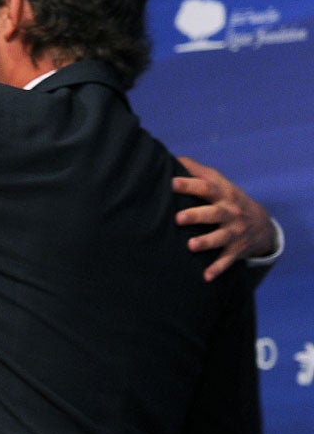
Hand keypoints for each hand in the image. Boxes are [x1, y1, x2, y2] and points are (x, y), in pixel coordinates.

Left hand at [173, 156, 275, 281]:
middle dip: (196, 215)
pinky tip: (206, 277)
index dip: (189, 185)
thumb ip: (197, 171)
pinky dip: (217, 269)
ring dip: (206, 242)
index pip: (206, 188)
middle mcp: (230, 213)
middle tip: (178, 218)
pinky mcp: (236, 250)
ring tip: (190, 245)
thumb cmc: (228, 199)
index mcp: (223, 195)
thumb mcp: (219, 183)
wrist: (261, 223)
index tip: (172, 183)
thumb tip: (171, 156)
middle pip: (213, 213)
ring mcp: (235, 232)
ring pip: (220, 237)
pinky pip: (227, 261)